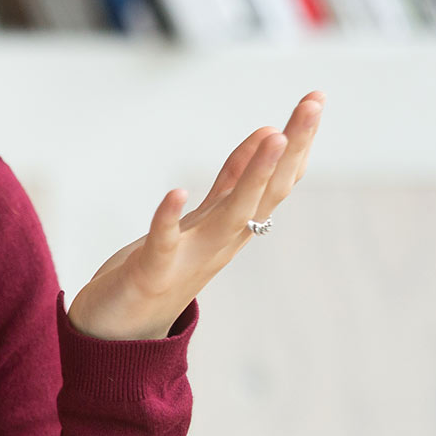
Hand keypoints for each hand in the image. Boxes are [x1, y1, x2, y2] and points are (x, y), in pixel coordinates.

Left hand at [67, 90, 323, 339]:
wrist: (119, 335)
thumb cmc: (162, 270)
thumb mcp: (203, 219)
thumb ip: (232, 182)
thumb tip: (267, 134)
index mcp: (233, 228)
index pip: (276, 182)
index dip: (297, 142)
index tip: (315, 99)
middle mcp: (221, 242)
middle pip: (266, 192)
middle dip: (291, 147)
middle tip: (313, 103)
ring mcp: (190, 258)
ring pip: (230, 215)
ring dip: (253, 176)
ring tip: (272, 134)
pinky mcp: (152, 272)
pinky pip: (164, 242)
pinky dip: (169, 217)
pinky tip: (176, 191)